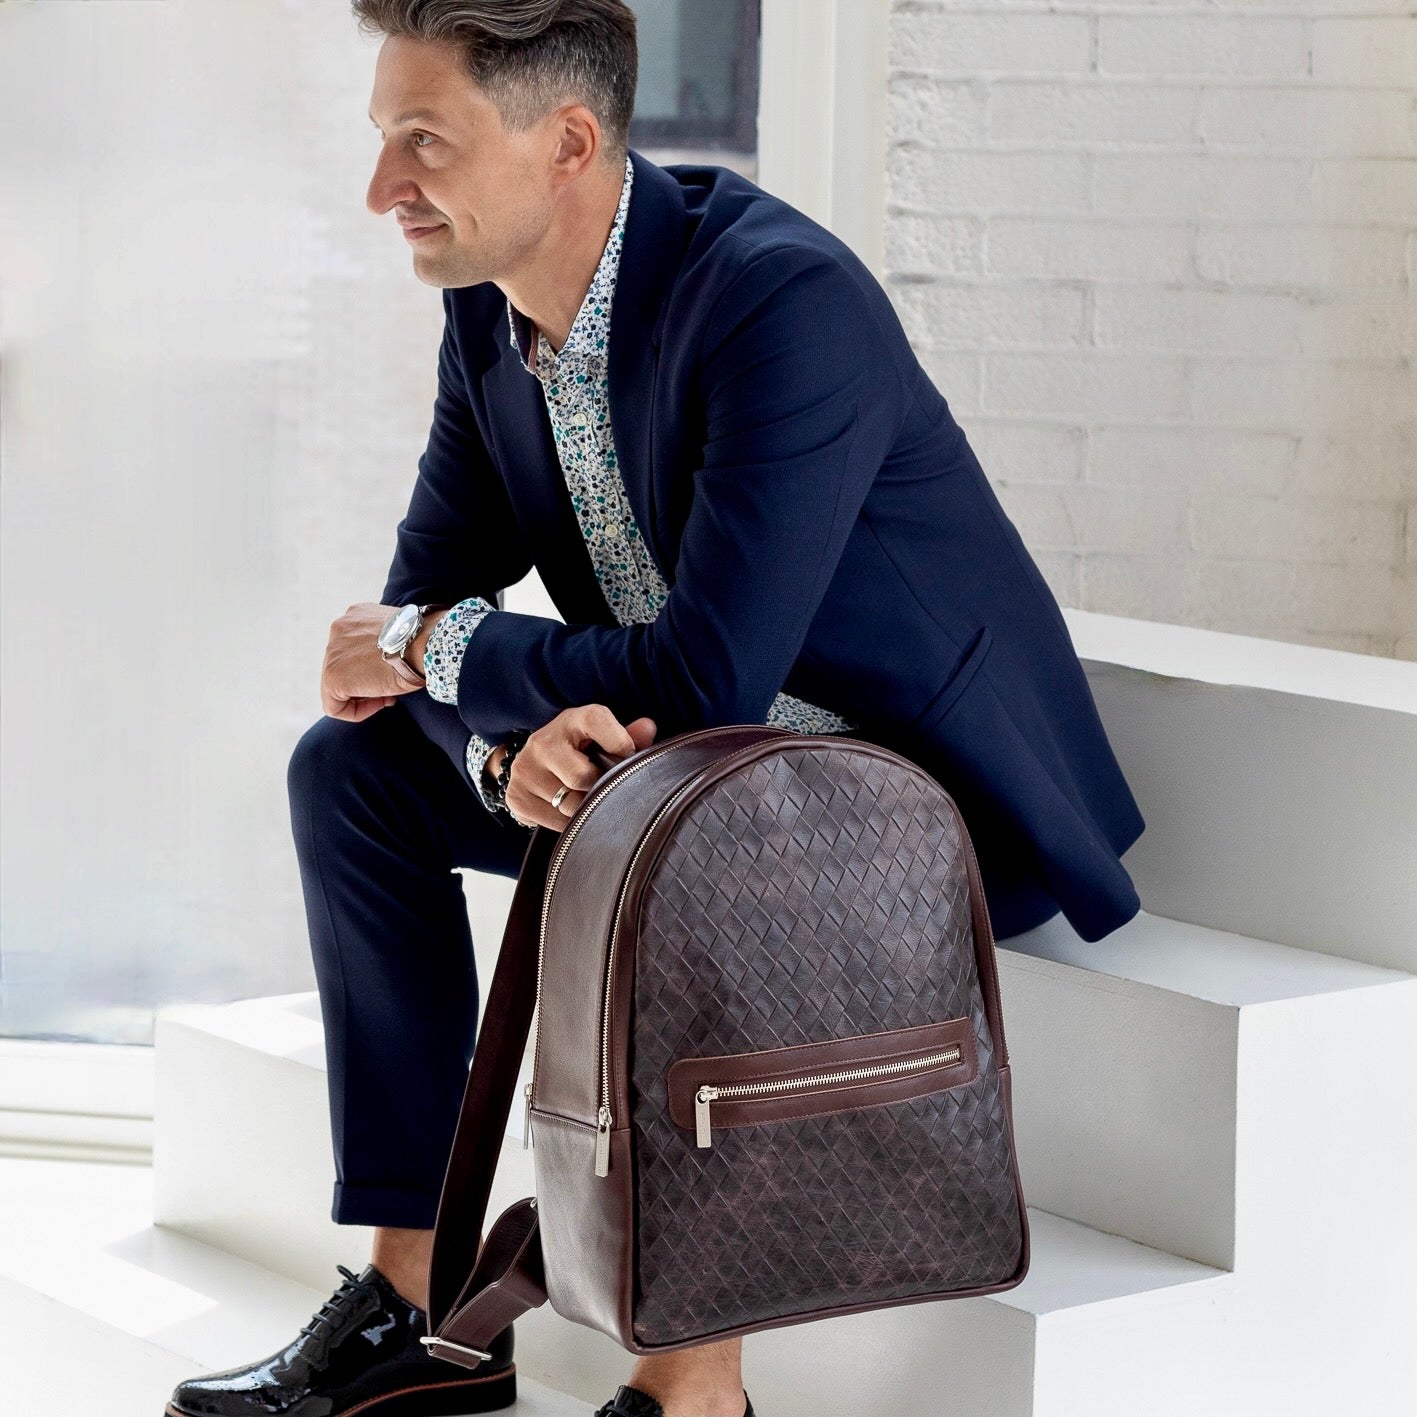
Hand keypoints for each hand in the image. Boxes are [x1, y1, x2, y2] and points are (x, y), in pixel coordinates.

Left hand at [321, 602, 426, 721]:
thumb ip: (384, 644)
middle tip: (392, 688)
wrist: (423, 643)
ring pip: (338, 686)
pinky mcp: (332, 676)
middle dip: (367, 681)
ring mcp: (332, 652)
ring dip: (364, 695)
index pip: (355, 648)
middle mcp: (340, 628)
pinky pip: (334, 706)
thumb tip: (382, 668)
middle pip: (345, 666)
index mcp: (357, 616)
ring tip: (388, 695)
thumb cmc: (422, 641)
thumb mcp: (399, 636)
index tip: (394, 672)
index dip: (374, 667)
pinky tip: (380, 703)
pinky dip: (356, 712)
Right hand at [503, 706, 656, 831]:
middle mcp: (543, 742)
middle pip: (582, 777)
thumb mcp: (602, 737)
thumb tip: (648, 729)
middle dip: (598, 787)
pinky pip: (555, 823)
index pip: (596, 719)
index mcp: (571, 720)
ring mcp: (525, 771)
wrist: (533, 762)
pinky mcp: (516, 798)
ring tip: (585, 797)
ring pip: (569, 806)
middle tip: (601, 785)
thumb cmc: (581, 749)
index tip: (627, 754)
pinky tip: (566, 808)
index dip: (619, 739)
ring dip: (585, 809)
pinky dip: (568, 823)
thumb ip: (628, 736)